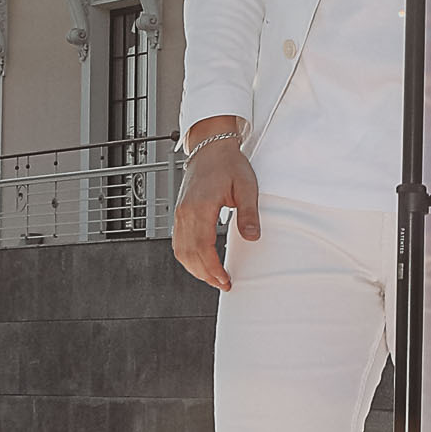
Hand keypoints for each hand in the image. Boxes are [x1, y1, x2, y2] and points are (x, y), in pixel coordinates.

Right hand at [172, 129, 259, 290]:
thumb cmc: (228, 163)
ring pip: (180, 250)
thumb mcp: (246, 187)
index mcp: (200, 207)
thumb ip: (248, 213)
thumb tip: (252, 236)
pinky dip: (188, 257)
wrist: (210, 148)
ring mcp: (180, 213)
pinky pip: (178, 241)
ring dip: (195, 268)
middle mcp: (185, 213)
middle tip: (222, 284)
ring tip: (212, 277)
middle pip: (189, 254)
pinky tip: (200, 262)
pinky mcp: (180, 212)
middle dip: (205, 274)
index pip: (202, 248)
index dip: (213, 269)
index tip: (225, 280)